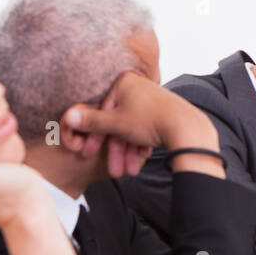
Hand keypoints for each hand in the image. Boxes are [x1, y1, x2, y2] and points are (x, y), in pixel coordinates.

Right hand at [62, 71, 222, 177]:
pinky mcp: (163, 112)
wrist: (187, 129)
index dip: (95, 134)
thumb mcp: (115, 123)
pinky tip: (141, 160)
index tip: (89, 151)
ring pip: (133, 129)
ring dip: (128, 153)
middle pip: (118, 122)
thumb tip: (67, 116)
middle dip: (115, 150)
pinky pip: (146, 129)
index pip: (102, 109)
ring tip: (129, 171)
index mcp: (124, 82)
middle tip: (112, 169)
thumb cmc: (150, 121)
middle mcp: (138, 88)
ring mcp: (152, 100)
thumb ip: (91, 121)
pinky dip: (142, 145)